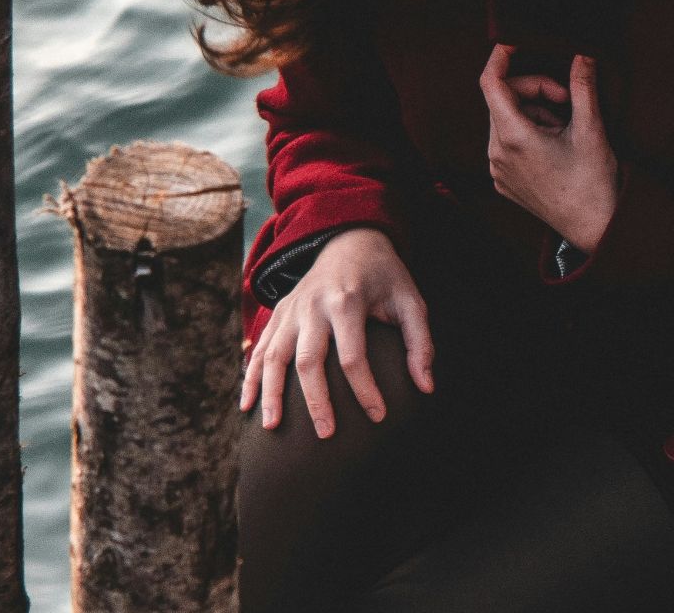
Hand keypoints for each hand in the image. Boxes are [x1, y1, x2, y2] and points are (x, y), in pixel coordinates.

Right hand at [240, 227, 434, 437]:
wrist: (350, 239)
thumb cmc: (385, 277)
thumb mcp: (411, 301)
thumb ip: (420, 343)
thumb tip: (426, 388)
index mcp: (347, 302)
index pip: (353, 357)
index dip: (366, 390)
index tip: (378, 417)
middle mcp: (313, 305)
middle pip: (308, 360)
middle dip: (316, 400)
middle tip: (326, 435)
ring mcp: (291, 309)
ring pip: (274, 355)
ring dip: (271, 393)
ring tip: (272, 427)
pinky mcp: (279, 312)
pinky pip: (260, 348)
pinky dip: (250, 377)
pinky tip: (247, 406)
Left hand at [480, 44, 619, 251]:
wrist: (594, 228)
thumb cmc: (594, 181)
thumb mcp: (591, 128)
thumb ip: (583, 86)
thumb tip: (583, 53)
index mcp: (514, 137)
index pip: (491, 82)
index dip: (500, 57)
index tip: (516, 43)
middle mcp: (496, 154)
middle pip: (502, 99)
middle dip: (534, 90)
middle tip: (567, 99)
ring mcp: (497, 170)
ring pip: (505, 120)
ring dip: (533, 113)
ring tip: (564, 129)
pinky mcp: (502, 182)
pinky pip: (506, 143)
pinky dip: (527, 133)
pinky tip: (554, 146)